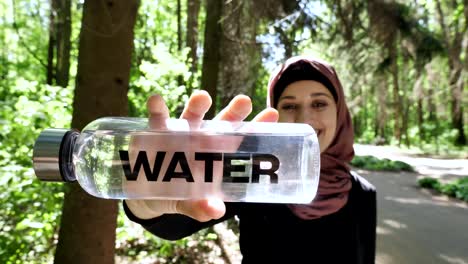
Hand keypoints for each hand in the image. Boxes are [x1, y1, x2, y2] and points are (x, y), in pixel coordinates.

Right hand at [126, 90, 277, 221]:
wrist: (148, 193)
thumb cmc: (179, 195)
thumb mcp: (190, 204)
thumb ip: (200, 208)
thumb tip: (214, 211)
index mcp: (217, 154)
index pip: (241, 139)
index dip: (257, 126)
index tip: (272, 113)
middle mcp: (202, 138)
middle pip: (221, 122)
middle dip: (233, 111)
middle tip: (244, 101)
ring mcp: (180, 133)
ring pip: (192, 115)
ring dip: (197, 105)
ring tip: (202, 97)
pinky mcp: (156, 132)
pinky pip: (158, 119)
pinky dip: (157, 109)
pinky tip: (156, 101)